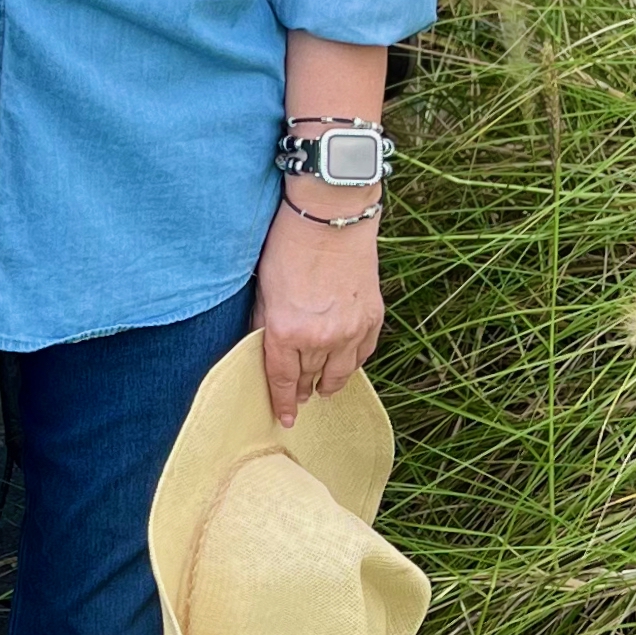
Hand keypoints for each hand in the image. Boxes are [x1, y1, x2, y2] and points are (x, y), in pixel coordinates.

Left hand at [253, 188, 384, 425]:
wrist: (331, 217)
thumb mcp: (264, 288)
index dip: (282, 402)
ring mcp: (351, 330)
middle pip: (309, 378)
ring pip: (340, 374)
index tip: (284, 418)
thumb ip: (264, 324)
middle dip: (301, 391)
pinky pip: (363, 354)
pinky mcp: (372, 318)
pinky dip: (353, 362)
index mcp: (287, 332)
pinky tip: (345, 364)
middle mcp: (320, 338)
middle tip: (298, 399)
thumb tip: (263, 349)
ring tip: (322, 388)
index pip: (283, 379)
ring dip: (328, 383)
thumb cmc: (289, 246)